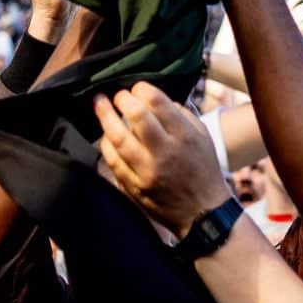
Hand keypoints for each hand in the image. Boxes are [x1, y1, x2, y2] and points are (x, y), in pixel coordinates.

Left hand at [93, 82, 231, 235]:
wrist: (203, 214)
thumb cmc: (203, 169)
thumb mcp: (202, 136)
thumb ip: (181, 114)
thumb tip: (154, 98)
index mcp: (184, 136)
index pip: (157, 102)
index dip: (141, 89)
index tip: (137, 88)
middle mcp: (165, 152)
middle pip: (136, 117)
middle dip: (122, 99)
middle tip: (117, 94)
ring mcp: (148, 171)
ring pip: (118, 139)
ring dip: (105, 117)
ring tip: (100, 104)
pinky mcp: (136, 187)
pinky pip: (113, 162)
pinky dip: (106, 144)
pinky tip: (105, 135)